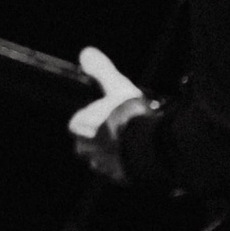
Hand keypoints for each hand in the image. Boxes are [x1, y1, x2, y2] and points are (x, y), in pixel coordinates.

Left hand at [68, 45, 153, 184]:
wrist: (152, 148)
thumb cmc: (131, 116)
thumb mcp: (117, 86)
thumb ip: (101, 70)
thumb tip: (86, 52)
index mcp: (80, 127)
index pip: (76, 123)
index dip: (91, 118)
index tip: (107, 114)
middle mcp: (86, 149)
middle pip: (87, 143)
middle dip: (101, 137)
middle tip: (122, 128)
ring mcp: (103, 166)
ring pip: (103, 158)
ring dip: (115, 151)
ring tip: (135, 142)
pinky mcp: (121, 178)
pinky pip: (121, 171)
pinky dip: (129, 164)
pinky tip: (142, 155)